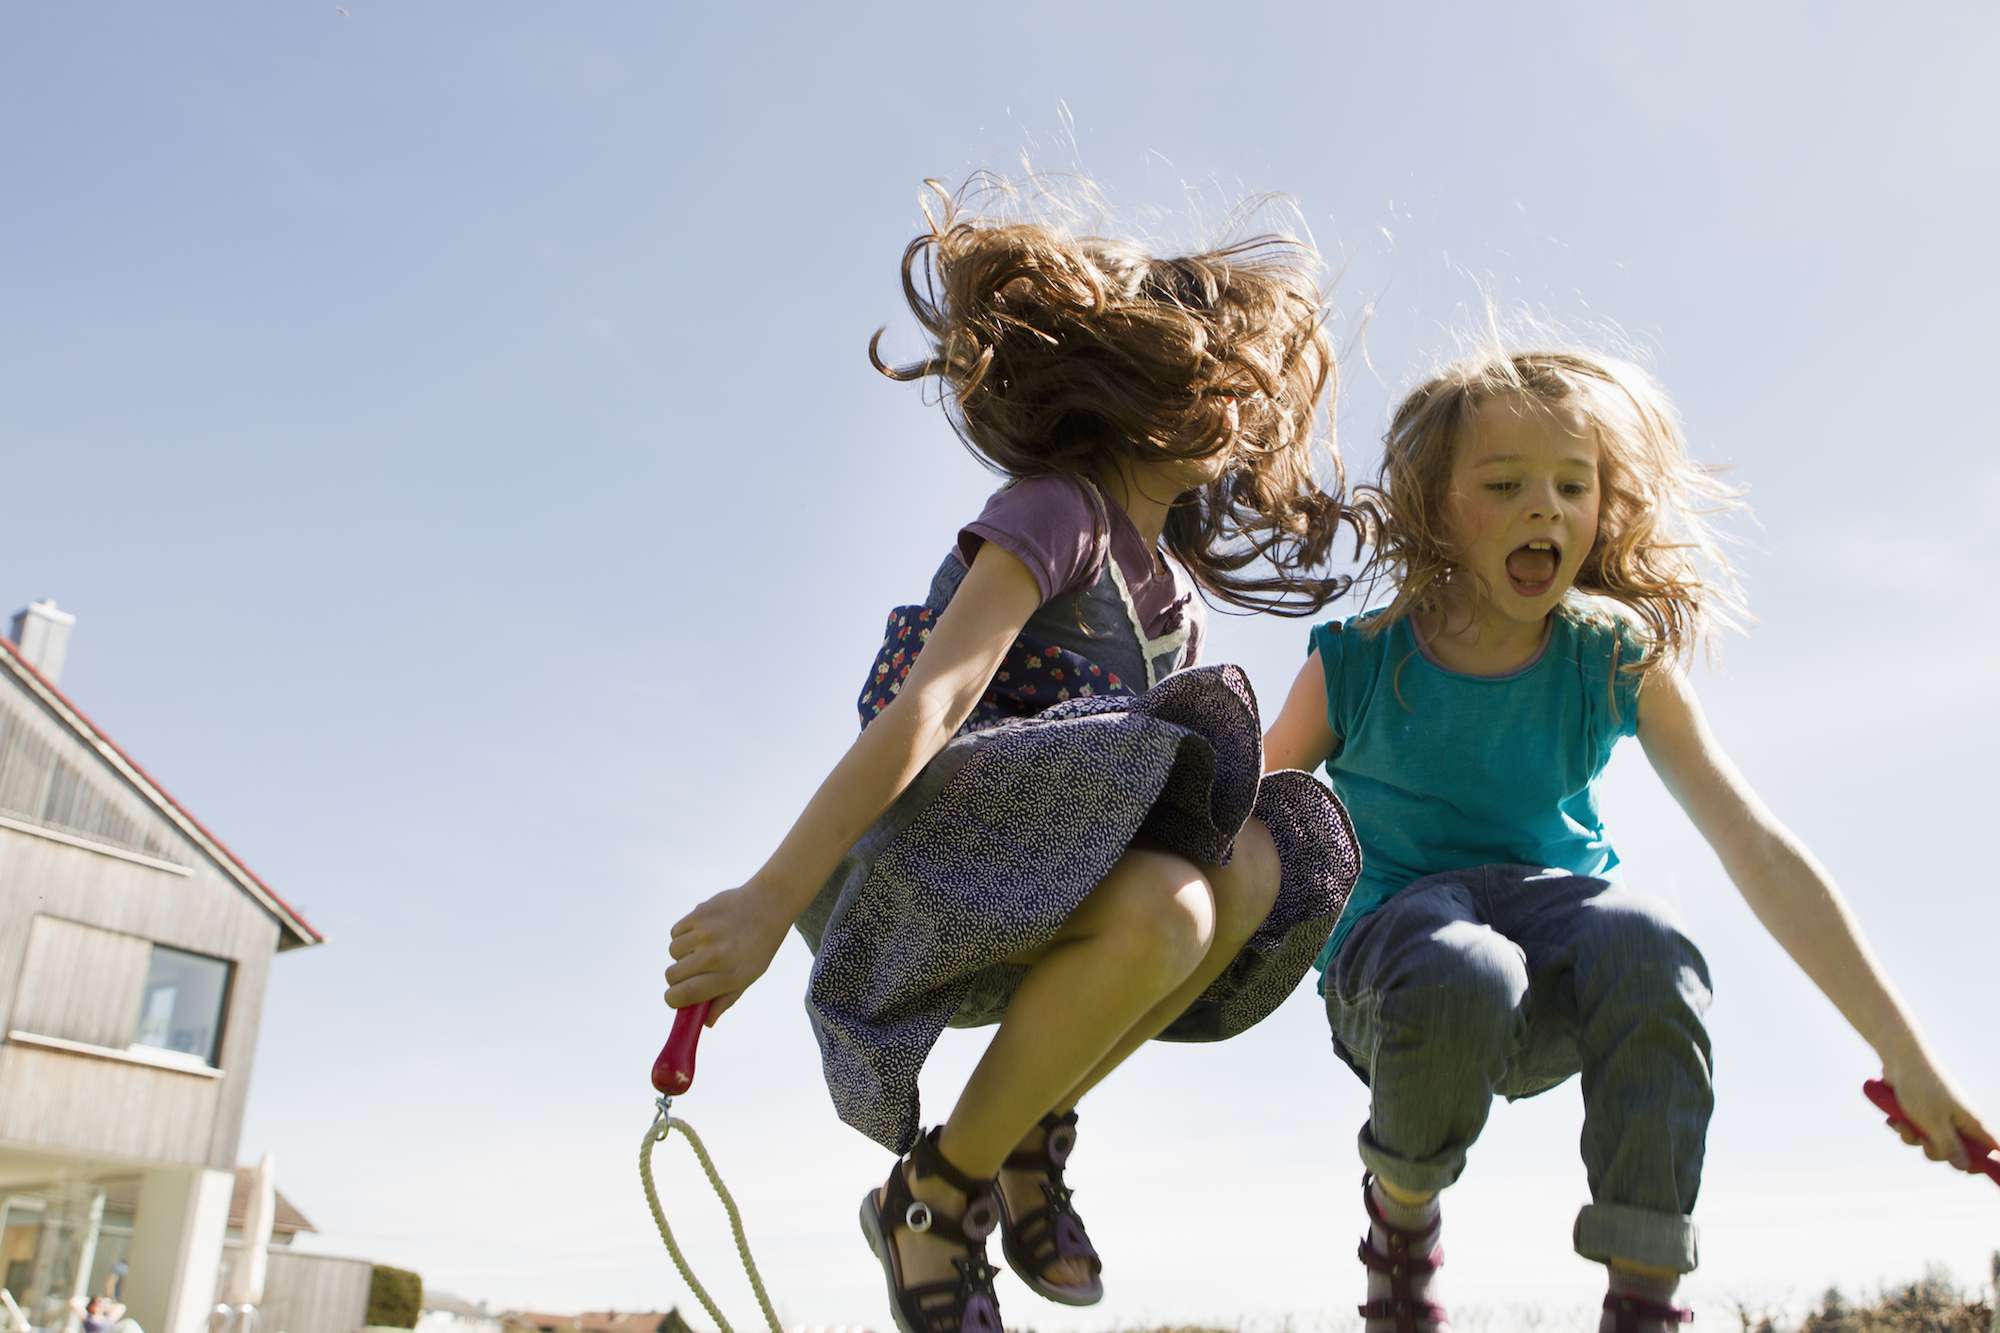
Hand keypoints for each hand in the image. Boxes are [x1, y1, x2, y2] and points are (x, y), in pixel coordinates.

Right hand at [665, 883, 789, 1024]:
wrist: (768, 905)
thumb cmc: (759, 946)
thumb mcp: (748, 977)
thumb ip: (724, 1001)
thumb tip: (704, 1023)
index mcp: (728, 976)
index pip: (684, 995)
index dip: (674, 1000)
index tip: (676, 998)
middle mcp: (715, 956)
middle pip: (672, 976)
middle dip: (677, 978)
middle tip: (691, 972)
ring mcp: (705, 933)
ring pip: (673, 952)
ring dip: (682, 953)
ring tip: (702, 947)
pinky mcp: (698, 914)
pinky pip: (675, 932)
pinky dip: (683, 935)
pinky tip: (701, 932)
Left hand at [1878, 1052, 1995, 1172]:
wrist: (1898, 1058)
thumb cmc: (1920, 1089)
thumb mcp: (1934, 1123)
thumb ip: (1949, 1146)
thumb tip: (1965, 1167)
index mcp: (1972, 1122)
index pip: (1991, 1149)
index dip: (1984, 1163)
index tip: (1967, 1170)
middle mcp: (1960, 1120)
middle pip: (1955, 1153)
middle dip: (1934, 1151)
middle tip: (1923, 1140)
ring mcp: (1941, 1116)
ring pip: (1931, 1142)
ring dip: (1913, 1137)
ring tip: (1902, 1123)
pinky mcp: (1923, 1112)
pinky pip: (1916, 1131)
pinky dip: (1905, 1127)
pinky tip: (1893, 1119)